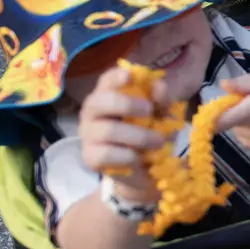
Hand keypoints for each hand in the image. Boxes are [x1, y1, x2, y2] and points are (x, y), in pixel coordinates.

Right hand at [79, 63, 168, 199]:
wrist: (145, 173)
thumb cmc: (149, 136)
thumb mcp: (161, 118)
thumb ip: (161, 102)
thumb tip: (159, 87)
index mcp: (108, 96)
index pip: (106, 81)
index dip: (116, 76)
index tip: (129, 76)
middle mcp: (92, 112)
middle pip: (100, 101)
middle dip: (127, 105)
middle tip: (149, 112)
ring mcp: (88, 135)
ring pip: (108, 130)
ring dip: (138, 136)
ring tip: (157, 142)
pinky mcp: (89, 157)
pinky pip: (106, 154)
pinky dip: (128, 156)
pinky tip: (138, 159)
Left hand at [215, 70, 249, 148]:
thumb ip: (244, 82)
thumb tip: (223, 86)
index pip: (239, 114)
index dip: (218, 120)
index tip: (203, 121)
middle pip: (237, 124)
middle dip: (231, 116)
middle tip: (239, 106)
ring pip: (242, 134)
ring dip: (240, 126)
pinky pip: (249, 143)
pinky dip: (248, 134)